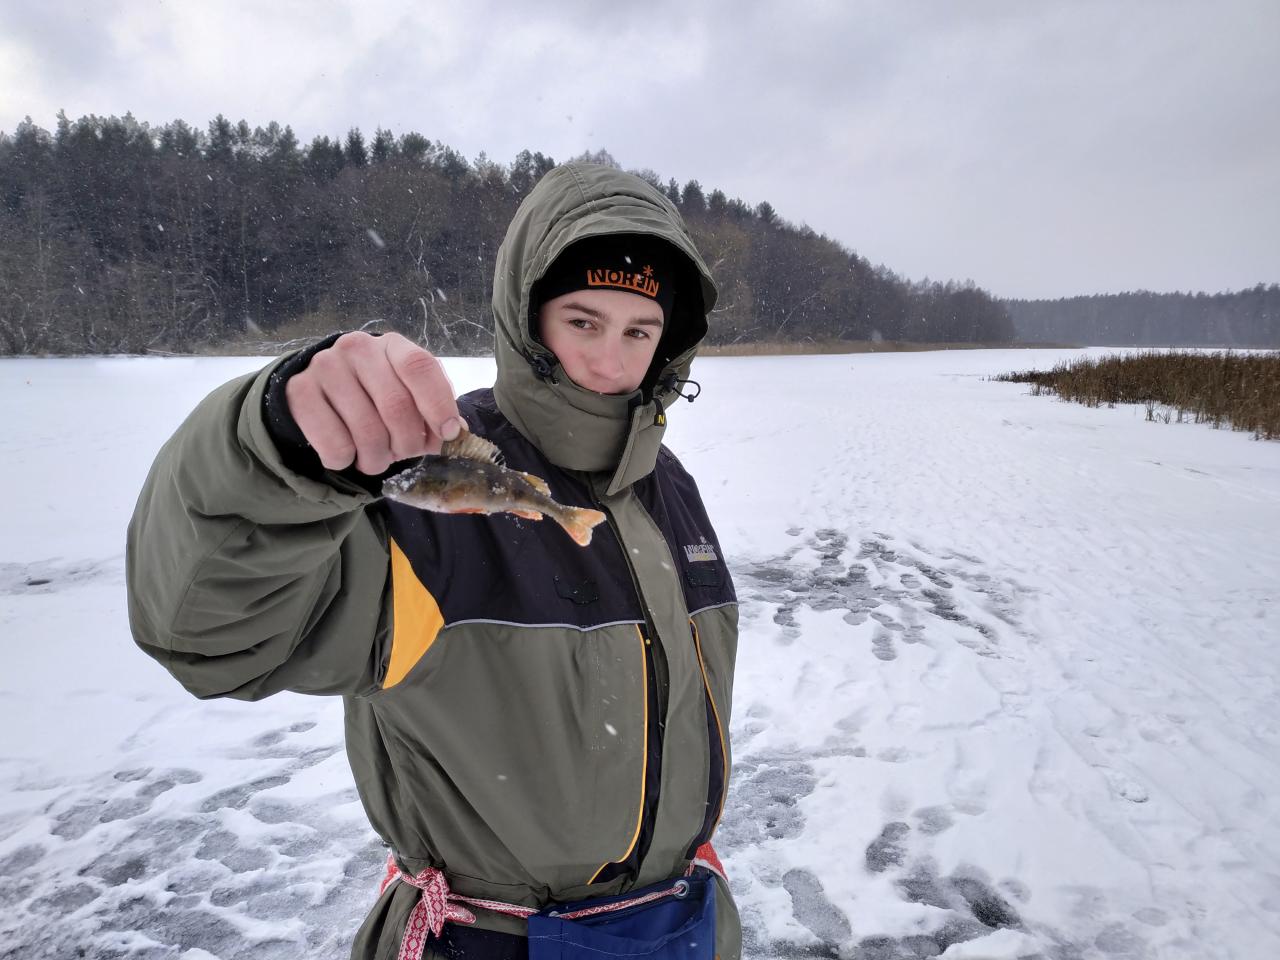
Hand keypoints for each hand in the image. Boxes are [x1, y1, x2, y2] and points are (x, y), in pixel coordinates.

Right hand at [285, 332, 463, 474]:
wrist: (321, 392)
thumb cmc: (375, 396)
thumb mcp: (408, 394)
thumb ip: (434, 410)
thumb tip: (456, 433)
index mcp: (392, 346)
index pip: (420, 368)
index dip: (438, 405)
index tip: (448, 434)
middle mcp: (357, 349)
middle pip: (396, 406)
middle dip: (408, 443)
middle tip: (405, 453)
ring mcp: (325, 367)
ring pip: (366, 432)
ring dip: (378, 459)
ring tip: (377, 457)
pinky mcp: (299, 392)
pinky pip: (335, 445)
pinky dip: (346, 461)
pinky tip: (347, 452)